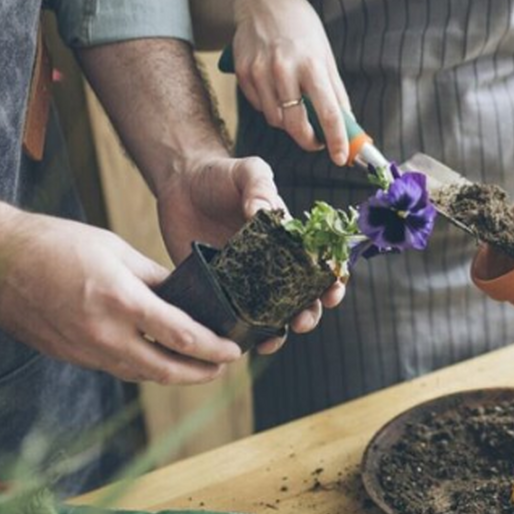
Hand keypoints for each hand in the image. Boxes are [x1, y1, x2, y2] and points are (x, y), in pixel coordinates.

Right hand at [0, 213, 241, 384]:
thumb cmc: (56, 243)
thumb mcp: (116, 249)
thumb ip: (155, 278)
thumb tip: (188, 298)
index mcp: (122, 301)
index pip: (183, 337)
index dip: (214, 349)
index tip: (233, 350)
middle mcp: (105, 334)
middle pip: (167, 370)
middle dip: (202, 374)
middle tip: (222, 368)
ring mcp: (85, 350)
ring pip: (142, 375)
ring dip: (173, 374)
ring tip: (197, 367)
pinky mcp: (70, 356)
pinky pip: (116, 369)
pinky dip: (142, 368)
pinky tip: (156, 359)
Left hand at [155, 153, 345, 354]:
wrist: (180, 181)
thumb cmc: (222, 174)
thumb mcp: (248, 171)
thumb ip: (260, 186)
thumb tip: (264, 211)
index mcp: (290, 241)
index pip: (321, 266)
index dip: (333, 282)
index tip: (332, 292)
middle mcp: (273, 265)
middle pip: (302, 299)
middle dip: (309, 315)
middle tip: (302, 321)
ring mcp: (247, 280)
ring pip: (272, 316)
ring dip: (279, 333)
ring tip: (272, 340)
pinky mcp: (218, 288)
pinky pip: (233, 316)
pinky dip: (239, 332)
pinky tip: (240, 341)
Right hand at [230, 0, 351, 163]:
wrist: (264, 2)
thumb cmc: (302, 31)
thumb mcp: (325, 56)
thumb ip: (336, 93)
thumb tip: (348, 127)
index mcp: (311, 64)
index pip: (328, 112)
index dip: (336, 140)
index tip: (340, 157)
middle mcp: (283, 68)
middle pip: (295, 124)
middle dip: (308, 141)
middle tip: (316, 142)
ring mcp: (260, 70)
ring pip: (275, 120)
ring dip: (288, 123)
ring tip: (295, 107)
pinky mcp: (243, 72)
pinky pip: (259, 107)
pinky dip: (270, 108)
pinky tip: (275, 91)